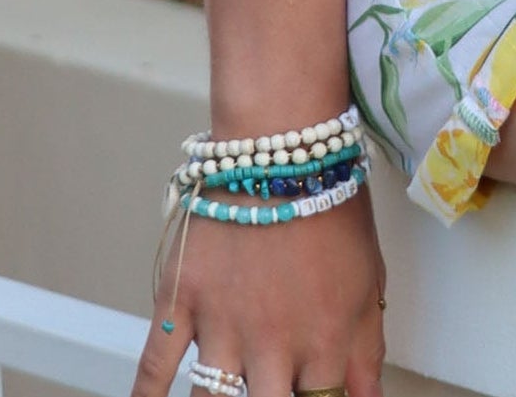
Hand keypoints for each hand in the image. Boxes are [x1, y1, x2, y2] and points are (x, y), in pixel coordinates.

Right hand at [132, 190, 385, 396]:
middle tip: (270, 389)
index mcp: (323, 343)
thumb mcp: (369, 277)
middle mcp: (272, 346)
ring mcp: (222, 326)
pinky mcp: (182, 302)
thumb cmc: (330, 200)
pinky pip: (154, 366)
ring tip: (230, 393)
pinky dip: (146, 396)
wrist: (281, 143)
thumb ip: (368, 350)